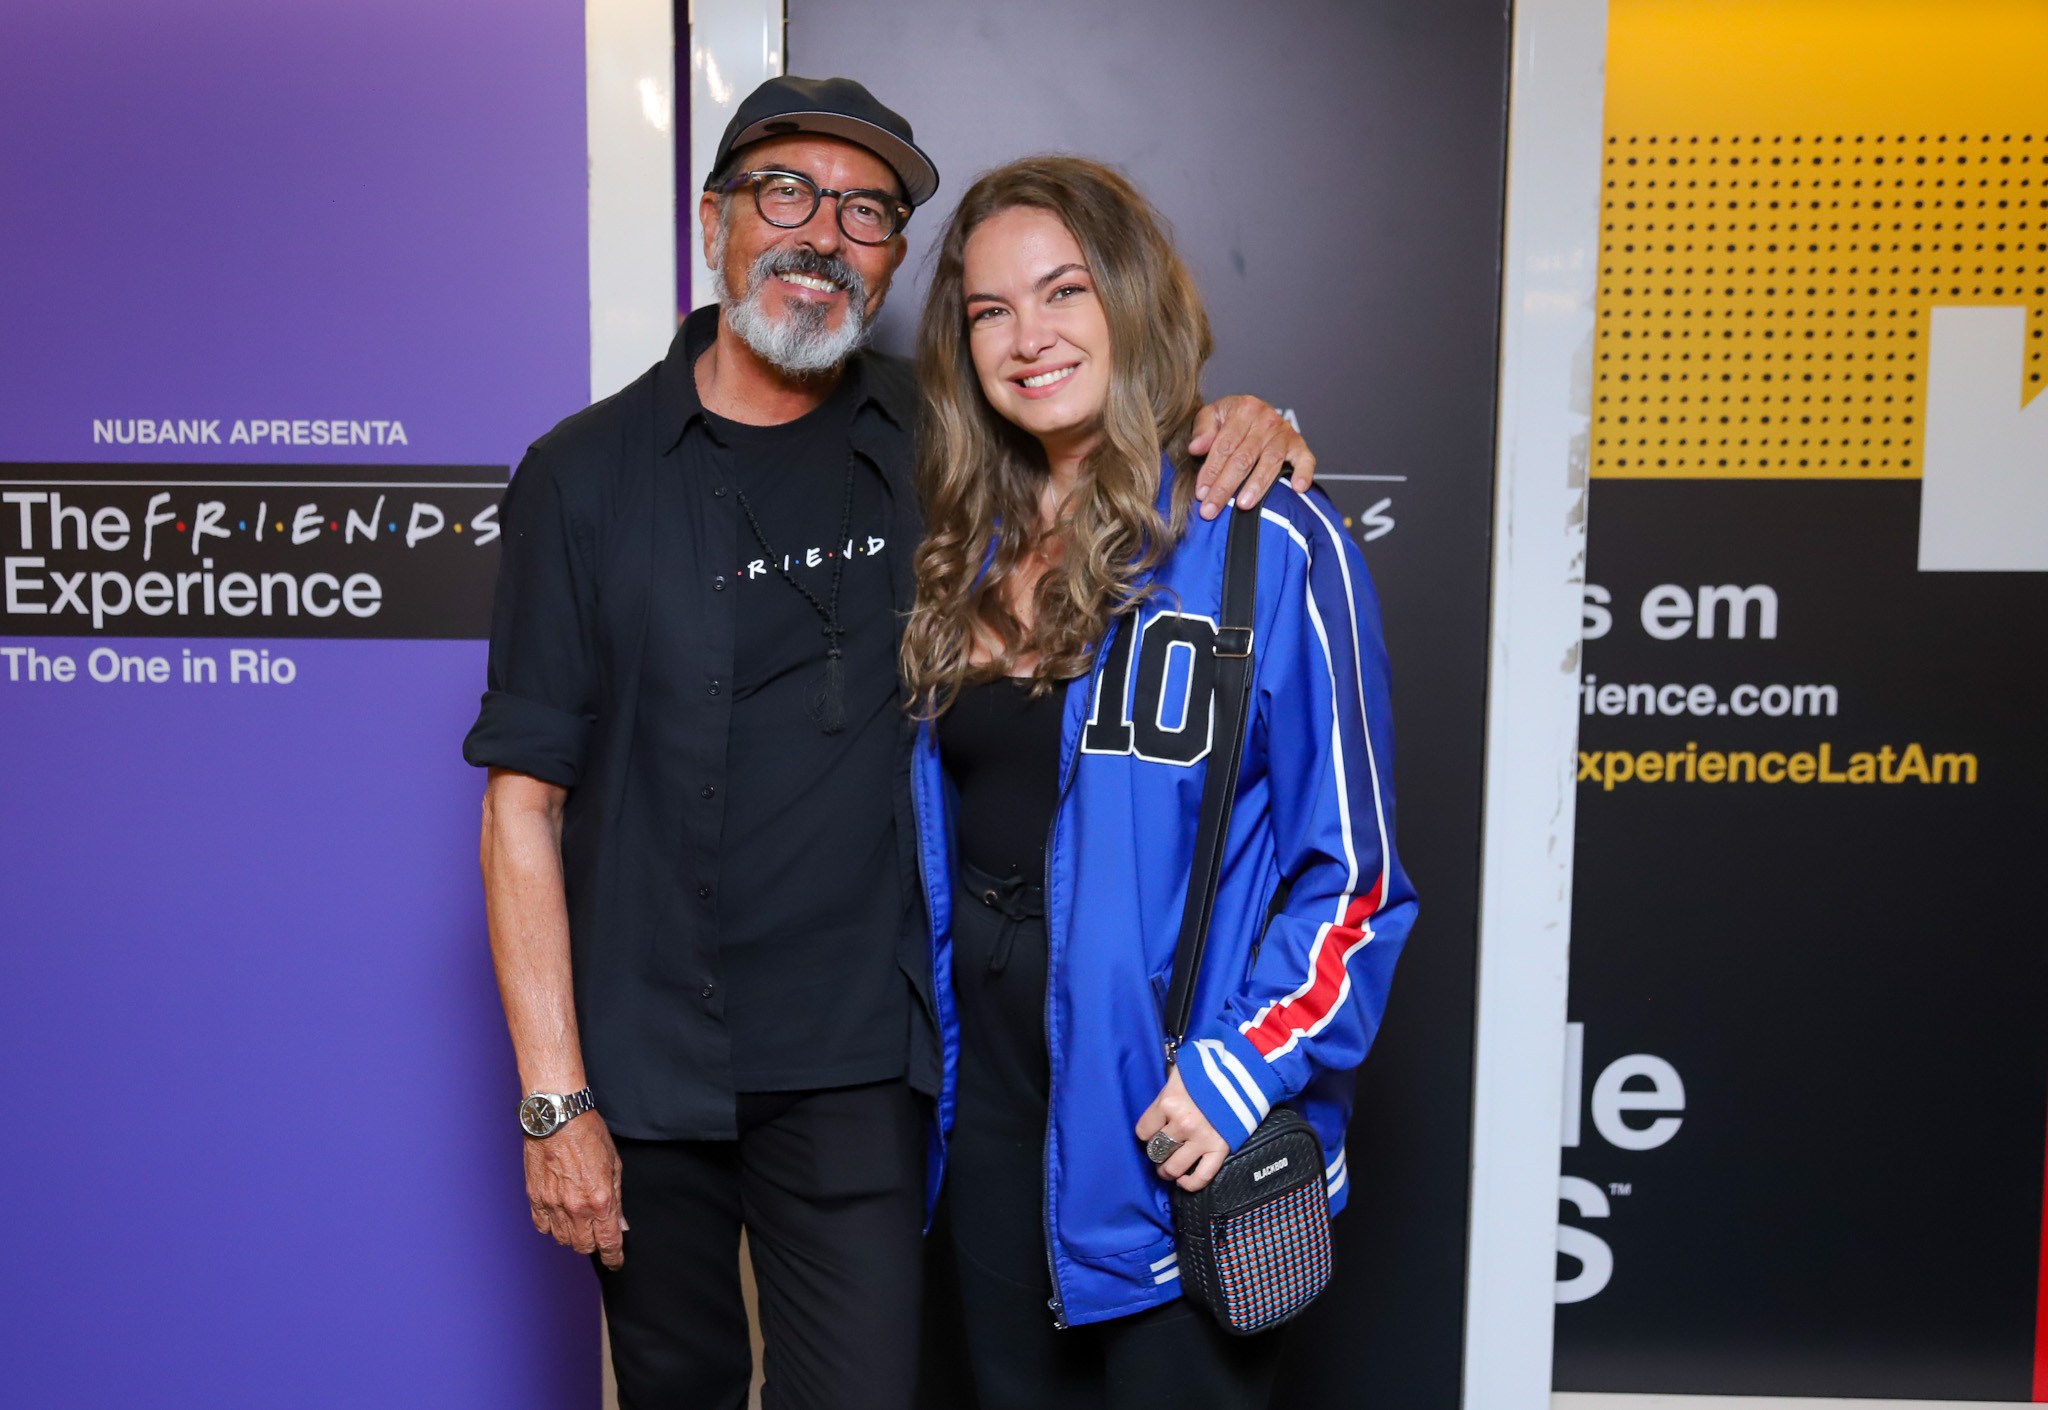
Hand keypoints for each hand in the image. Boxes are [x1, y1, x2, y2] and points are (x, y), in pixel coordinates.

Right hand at [525, 1109, 628, 1268]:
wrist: (558, 1117)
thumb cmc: (588, 1135)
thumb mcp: (614, 1165)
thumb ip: (617, 1199)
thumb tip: (620, 1225)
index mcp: (600, 1200)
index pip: (608, 1242)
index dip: (614, 1257)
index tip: (616, 1262)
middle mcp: (576, 1208)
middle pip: (584, 1246)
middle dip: (593, 1245)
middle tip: (597, 1235)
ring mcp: (553, 1204)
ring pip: (562, 1240)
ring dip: (572, 1237)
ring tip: (578, 1223)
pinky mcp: (534, 1198)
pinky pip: (542, 1227)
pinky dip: (551, 1227)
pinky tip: (558, 1217)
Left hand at [1135, 1066, 1232, 1191]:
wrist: (1246, 1073)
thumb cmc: (1211, 1069)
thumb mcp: (1181, 1071)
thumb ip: (1167, 1088)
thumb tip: (1159, 1098)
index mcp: (1168, 1102)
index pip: (1143, 1131)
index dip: (1147, 1133)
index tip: (1152, 1133)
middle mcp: (1182, 1123)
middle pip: (1156, 1151)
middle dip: (1155, 1155)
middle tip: (1159, 1153)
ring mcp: (1201, 1138)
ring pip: (1173, 1168)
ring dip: (1167, 1172)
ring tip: (1167, 1169)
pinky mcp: (1220, 1148)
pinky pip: (1202, 1176)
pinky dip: (1191, 1184)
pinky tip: (1184, 1181)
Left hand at [1188, 396, 1317, 519]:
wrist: (1253, 411)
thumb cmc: (1229, 418)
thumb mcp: (1211, 415)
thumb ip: (1203, 430)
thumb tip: (1196, 448)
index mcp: (1243, 408)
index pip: (1224, 446)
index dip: (1211, 471)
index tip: (1201, 493)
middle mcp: (1266, 419)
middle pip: (1244, 458)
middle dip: (1226, 486)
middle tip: (1212, 508)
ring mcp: (1284, 432)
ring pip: (1270, 462)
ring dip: (1257, 486)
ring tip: (1243, 505)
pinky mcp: (1299, 445)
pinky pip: (1306, 460)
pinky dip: (1303, 473)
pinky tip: (1297, 488)